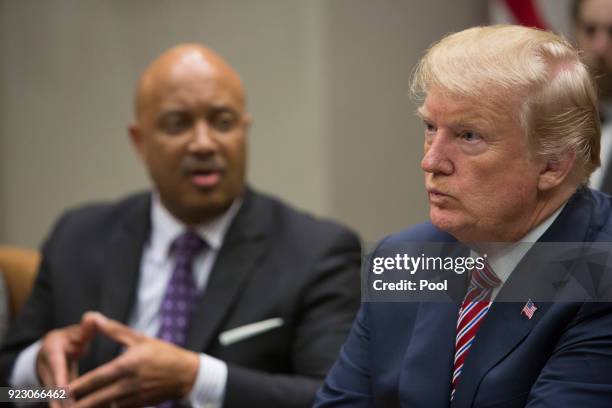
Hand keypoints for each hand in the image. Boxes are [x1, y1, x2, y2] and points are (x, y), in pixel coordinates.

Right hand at [36, 321, 96, 406]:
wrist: (51, 352)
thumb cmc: (68, 340)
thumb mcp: (75, 332)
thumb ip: (85, 328)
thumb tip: (91, 317)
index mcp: (52, 352)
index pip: (56, 367)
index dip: (59, 379)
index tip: (64, 391)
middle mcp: (47, 370)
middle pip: (54, 389)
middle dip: (63, 401)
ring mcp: (50, 383)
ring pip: (58, 398)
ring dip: (67, 406)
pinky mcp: (57, 393)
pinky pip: (65, 402)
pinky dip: (75, 406)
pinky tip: (92, 407)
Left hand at [69, 312, 199, 407]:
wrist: (186, 374)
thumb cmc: (163, 353)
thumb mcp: (140, 339)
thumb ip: (115, 330)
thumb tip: (94, 317)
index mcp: (127, 365)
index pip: (96, 379)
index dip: (76, 387)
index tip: (60, 390)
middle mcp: (129, 383)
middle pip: (96, 398)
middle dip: (77, 404)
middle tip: (61, 405)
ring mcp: (134, 397)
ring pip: (105, 407)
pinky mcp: (139, 405)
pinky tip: (95, 407)